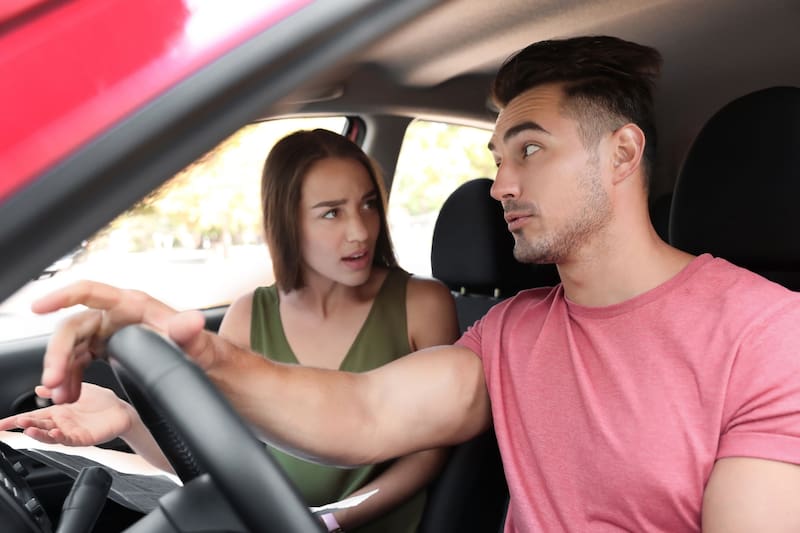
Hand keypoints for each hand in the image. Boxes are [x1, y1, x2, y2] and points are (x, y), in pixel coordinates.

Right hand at [0, 383, 135, 445]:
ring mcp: (70, 432)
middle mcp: (61, 423)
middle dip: (26, 425)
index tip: (0, 425)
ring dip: (39, 433)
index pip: (32, 416)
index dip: (15, 421)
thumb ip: (58, 390)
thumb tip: (39, 387)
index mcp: (58, 412)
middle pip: (38, 426)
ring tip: (29, 429)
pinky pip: (68, 439)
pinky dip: (59, 437)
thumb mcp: (78, 391)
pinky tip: (54, 432)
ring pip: (49, 435)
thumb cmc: (102, 402)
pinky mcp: (82, 438)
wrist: (122, 411)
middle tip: (16, 422)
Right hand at [32, 280, 209, 403]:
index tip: (37, 307)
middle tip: (53, 380)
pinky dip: (71, 377)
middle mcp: (116, 315)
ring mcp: (109, 331)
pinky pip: (79, 360)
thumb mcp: (196, 343)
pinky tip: (69, 394)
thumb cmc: (200, 348)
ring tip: (59, 395)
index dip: (62, 295)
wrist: (205, 365)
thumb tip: (192, 321)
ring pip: (72, 346)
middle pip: (73, 327)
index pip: (90, 292)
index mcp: (132, 305)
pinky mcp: (106, 348)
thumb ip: (190, 333)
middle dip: (58, 353)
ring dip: (61, 370)